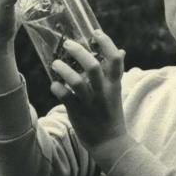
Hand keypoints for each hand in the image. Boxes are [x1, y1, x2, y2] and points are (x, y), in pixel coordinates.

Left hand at [50, 31, 127, 148]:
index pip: (115, 59)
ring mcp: (90, 102)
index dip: (106, 43)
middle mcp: (102, 92)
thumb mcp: (116, 91)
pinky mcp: (78, 112)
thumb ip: (115, 72)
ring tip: (56, 63)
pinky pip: (65, 97)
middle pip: (92, 66)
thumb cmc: (110, 114)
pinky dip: (57, 88)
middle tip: (68, 44)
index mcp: (114, 84)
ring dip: (64, 70)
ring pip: (76, 82)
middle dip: (79, 52)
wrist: (109, 143)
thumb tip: (121, 50)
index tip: (95, 32)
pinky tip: (54, 85)